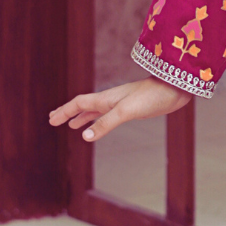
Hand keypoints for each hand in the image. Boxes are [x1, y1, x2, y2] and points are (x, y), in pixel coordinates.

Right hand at [49, 77, 190, 143]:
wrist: (175, 89)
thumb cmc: (151, 97)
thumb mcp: (126, 111)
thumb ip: (106, 123)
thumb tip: (84, 136)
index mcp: (106, 99)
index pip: (79, 104)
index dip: (64, 111)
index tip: (50, 120)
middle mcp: (110, 100)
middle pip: (83, 106)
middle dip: (68, 113)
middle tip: (53, 119)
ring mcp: (121, 104)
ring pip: (95, 111)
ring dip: (81, 117)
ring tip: (72, 124)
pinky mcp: (132, 109)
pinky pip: (108, 115)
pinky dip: (99, 120)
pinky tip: (101, 125)